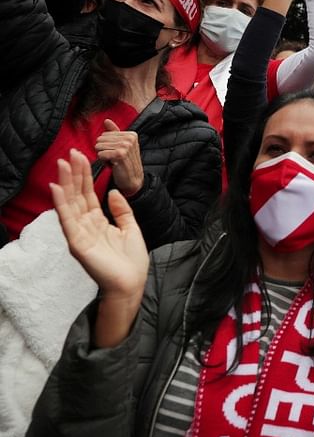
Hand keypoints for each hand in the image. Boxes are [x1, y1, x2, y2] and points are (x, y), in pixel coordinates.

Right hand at [50, 149, 147, 301]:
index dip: (85, 176)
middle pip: (78, 195)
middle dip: (74, 174)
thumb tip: (114, 192)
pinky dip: (62, 204)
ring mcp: (80, 234)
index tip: (83, 157)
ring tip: (62, 165)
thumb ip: (122, 210)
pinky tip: (58, 189)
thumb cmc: (131, 260)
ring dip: (66, 183)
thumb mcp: (131, 228)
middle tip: (70, 153)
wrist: (132, 283)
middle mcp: (86, 226)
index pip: (88, 194)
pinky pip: (68, 221)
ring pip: (70, 204)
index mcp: (98, 222)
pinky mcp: (78, 244)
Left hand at [96, 119, 143, 196]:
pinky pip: (100, 155)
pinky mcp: (120, 154)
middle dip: (104, 151)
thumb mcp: (121, 146)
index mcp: (131, 134)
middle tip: (114, 158)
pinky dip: (104, 162)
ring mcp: (126, 146)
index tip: (117, 153)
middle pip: (100, 140)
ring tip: (114, 161)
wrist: (132, 180)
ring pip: (99, 147)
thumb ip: (114, 132)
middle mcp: (129, 138)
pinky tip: (113, 165)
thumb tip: (106, 120)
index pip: (104, 135)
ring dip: (104, 157)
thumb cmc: (125, 163)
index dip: (107, 146)